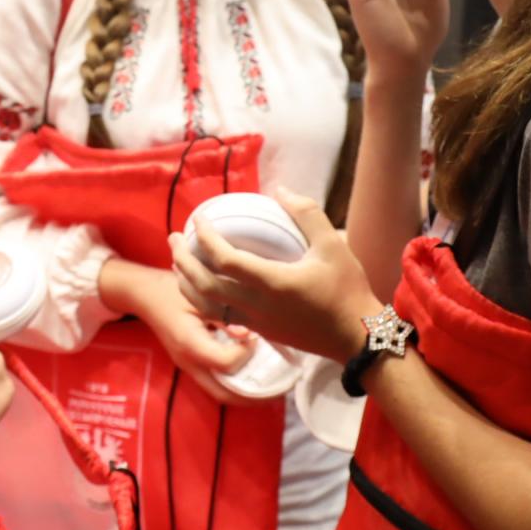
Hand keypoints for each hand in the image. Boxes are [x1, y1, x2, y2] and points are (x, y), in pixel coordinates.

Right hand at [99, 259, 258, 405]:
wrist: (146, 295)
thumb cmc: (173, 290)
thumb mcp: (199, 296)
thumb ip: (223, 316)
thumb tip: (251, 336)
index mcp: (189, 343)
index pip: (225, 363)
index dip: (247, 354)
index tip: (258, 338)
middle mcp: (188, 362)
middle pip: (224, 394)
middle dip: (255, 396)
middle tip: (282, 387)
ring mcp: (188, 367)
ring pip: (220, 393)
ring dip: (246, 394)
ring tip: (273, 387)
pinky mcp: (191, 365)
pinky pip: (216, 383)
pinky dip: (236, 385)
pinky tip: (254, 375)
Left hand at [170, 189, 378, 364]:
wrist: (356, 339)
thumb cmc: (346, 290)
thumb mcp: (332, 245)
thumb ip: (306, 214)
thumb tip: (280, 190)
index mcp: (272, 282)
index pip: (223, 259)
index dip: (205, 237)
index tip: (199, 218)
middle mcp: (256, 305)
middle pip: (203, 284)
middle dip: (182, 259)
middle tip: (174, 237)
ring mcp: (254, 322)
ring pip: (205, 305)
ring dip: (186, 282)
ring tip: (178, 262)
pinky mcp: (258, 331)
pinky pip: (218, 315)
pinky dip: (200, 299)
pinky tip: (200, 286)